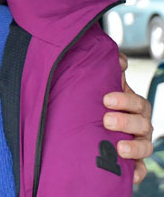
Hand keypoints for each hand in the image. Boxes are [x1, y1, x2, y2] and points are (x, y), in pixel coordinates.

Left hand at [103, 52, 152, 183]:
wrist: (90, 119)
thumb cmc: (98, 100)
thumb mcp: (102, 83)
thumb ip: (109, 69)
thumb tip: (119, 60)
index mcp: (134, 105)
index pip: (137, 102)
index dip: (124, 100)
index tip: (106, 99)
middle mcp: (140, 124)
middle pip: (142, 123)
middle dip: (126, 121)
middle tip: (107, 120)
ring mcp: (138, 142)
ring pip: (145, 146)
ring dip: (134, 147)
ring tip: (120, 148)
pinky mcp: (133, 161)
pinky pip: (140, 169)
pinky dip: (137, 172)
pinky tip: (130, 175)